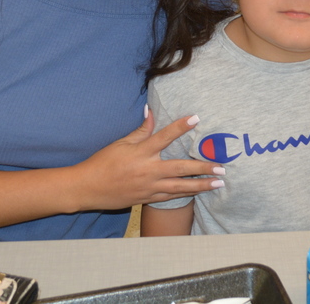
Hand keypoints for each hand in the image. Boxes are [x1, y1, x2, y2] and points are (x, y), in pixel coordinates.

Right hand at [73, 109, 223, 210]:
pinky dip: (186, 194)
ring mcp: (149, 187)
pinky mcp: (147, 198)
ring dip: (201, 185)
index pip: (164, 136)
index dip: (180, 127)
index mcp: (141, 152)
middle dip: (203, 168)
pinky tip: (199, 192)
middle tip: (222, 167)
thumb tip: (151, 111)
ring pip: (180, 187)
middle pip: (180, 168)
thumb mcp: (120, 143)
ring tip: (219, 183)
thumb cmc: (103, 162)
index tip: (196, 118)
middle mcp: (148, 170)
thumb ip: (141, 131)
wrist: (88, 188)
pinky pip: (171, 197)